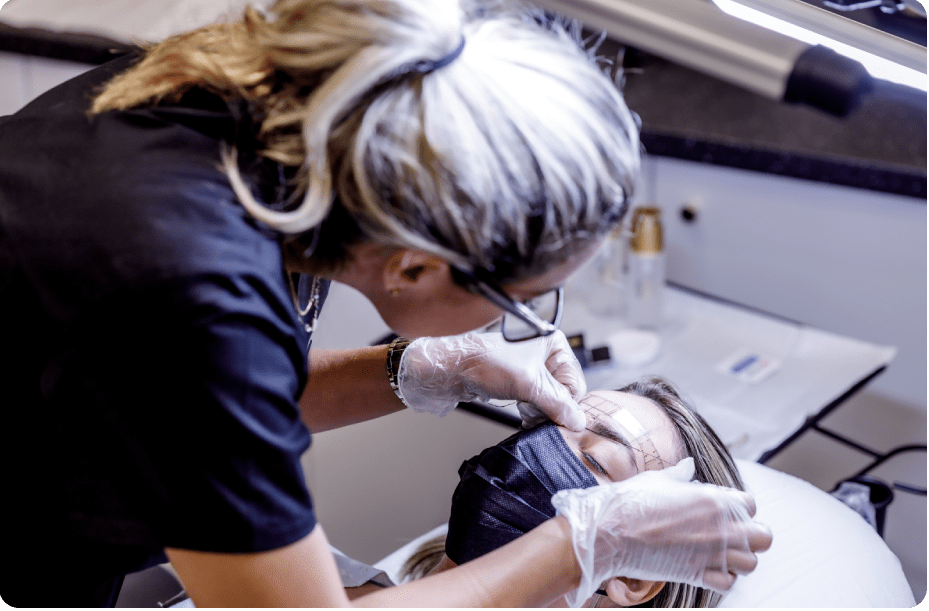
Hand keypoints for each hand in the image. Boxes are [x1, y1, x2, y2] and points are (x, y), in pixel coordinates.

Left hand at [396, 330, 586, 429]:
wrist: (453, 369)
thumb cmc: (485, 364)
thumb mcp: (528, 384)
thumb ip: (557, 404)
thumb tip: (578, 421)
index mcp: (555, 344)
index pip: (576, 383)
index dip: (565, 403)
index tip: (553, 415)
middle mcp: (547, 354)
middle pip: (565, 393)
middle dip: (551, 408)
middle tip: (535, 413)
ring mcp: (533, 368)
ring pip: (551, 400)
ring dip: (540, 412)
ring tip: (525, 411)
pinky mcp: (521, 381)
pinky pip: (537, 402)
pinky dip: (532, 411)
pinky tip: (523, 414)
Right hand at [551, 457, 772, 606]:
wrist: (611, 532)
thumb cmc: (631, 501)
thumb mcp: (657, 479)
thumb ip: (679, 475)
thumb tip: (688, 466)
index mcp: (712, 499)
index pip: (750, 504)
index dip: (740, 507)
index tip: (725, 510)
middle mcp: (719, 527)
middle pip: (763, 537)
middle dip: (753, 535)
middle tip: (734, 534)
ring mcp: (711, 553)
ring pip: (752, 563)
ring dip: (740, 558)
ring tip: (722, 553)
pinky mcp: (697, 574)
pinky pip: (729, 583)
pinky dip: (723, 577)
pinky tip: (708, 567)